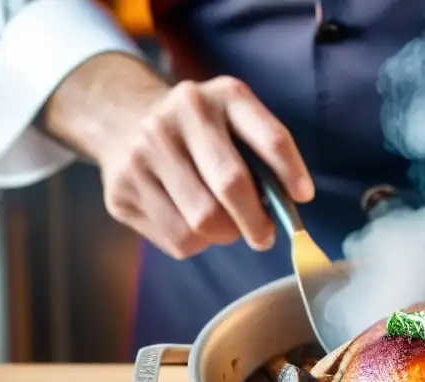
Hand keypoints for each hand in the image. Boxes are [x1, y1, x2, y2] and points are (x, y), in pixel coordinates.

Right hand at [92, 72, 313, 258]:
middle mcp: (176, 117)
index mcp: (221, 96)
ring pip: (203, 222)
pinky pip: (177, 239)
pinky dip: (196, 242)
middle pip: (231, 185)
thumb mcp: (235, 120)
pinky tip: (192, 223)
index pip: (269, 137)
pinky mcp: (121, 191)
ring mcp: (142, 153)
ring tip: (225, 225)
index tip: (303, 197)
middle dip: (256, 221)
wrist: (123, 120)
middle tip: (264, 236)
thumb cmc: (200, 132)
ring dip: (225, 234)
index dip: (290, 171)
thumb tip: (289, 207)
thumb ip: (264, 155)